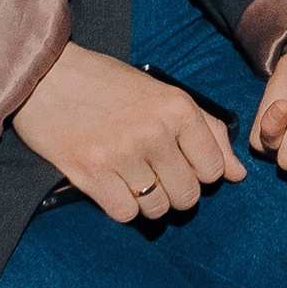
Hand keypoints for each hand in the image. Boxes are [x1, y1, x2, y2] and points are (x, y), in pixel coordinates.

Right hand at [10, 43, 243, 222]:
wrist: (47, 74)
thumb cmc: (107, 83)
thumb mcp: (163, 94)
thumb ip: (206, 131)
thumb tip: (238, 174)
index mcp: (178, 107)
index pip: (214, 168)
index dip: (201, 172)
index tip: (182, 163)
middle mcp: (155, 131)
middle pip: (188, 194)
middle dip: (176, 191)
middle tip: (156, 174)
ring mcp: (122, 153)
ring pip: (158, 208)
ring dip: (149, 201)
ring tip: (133, 178)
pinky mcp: (90, 172)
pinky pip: (125, 213)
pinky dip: (122, 207)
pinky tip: (113, 185)